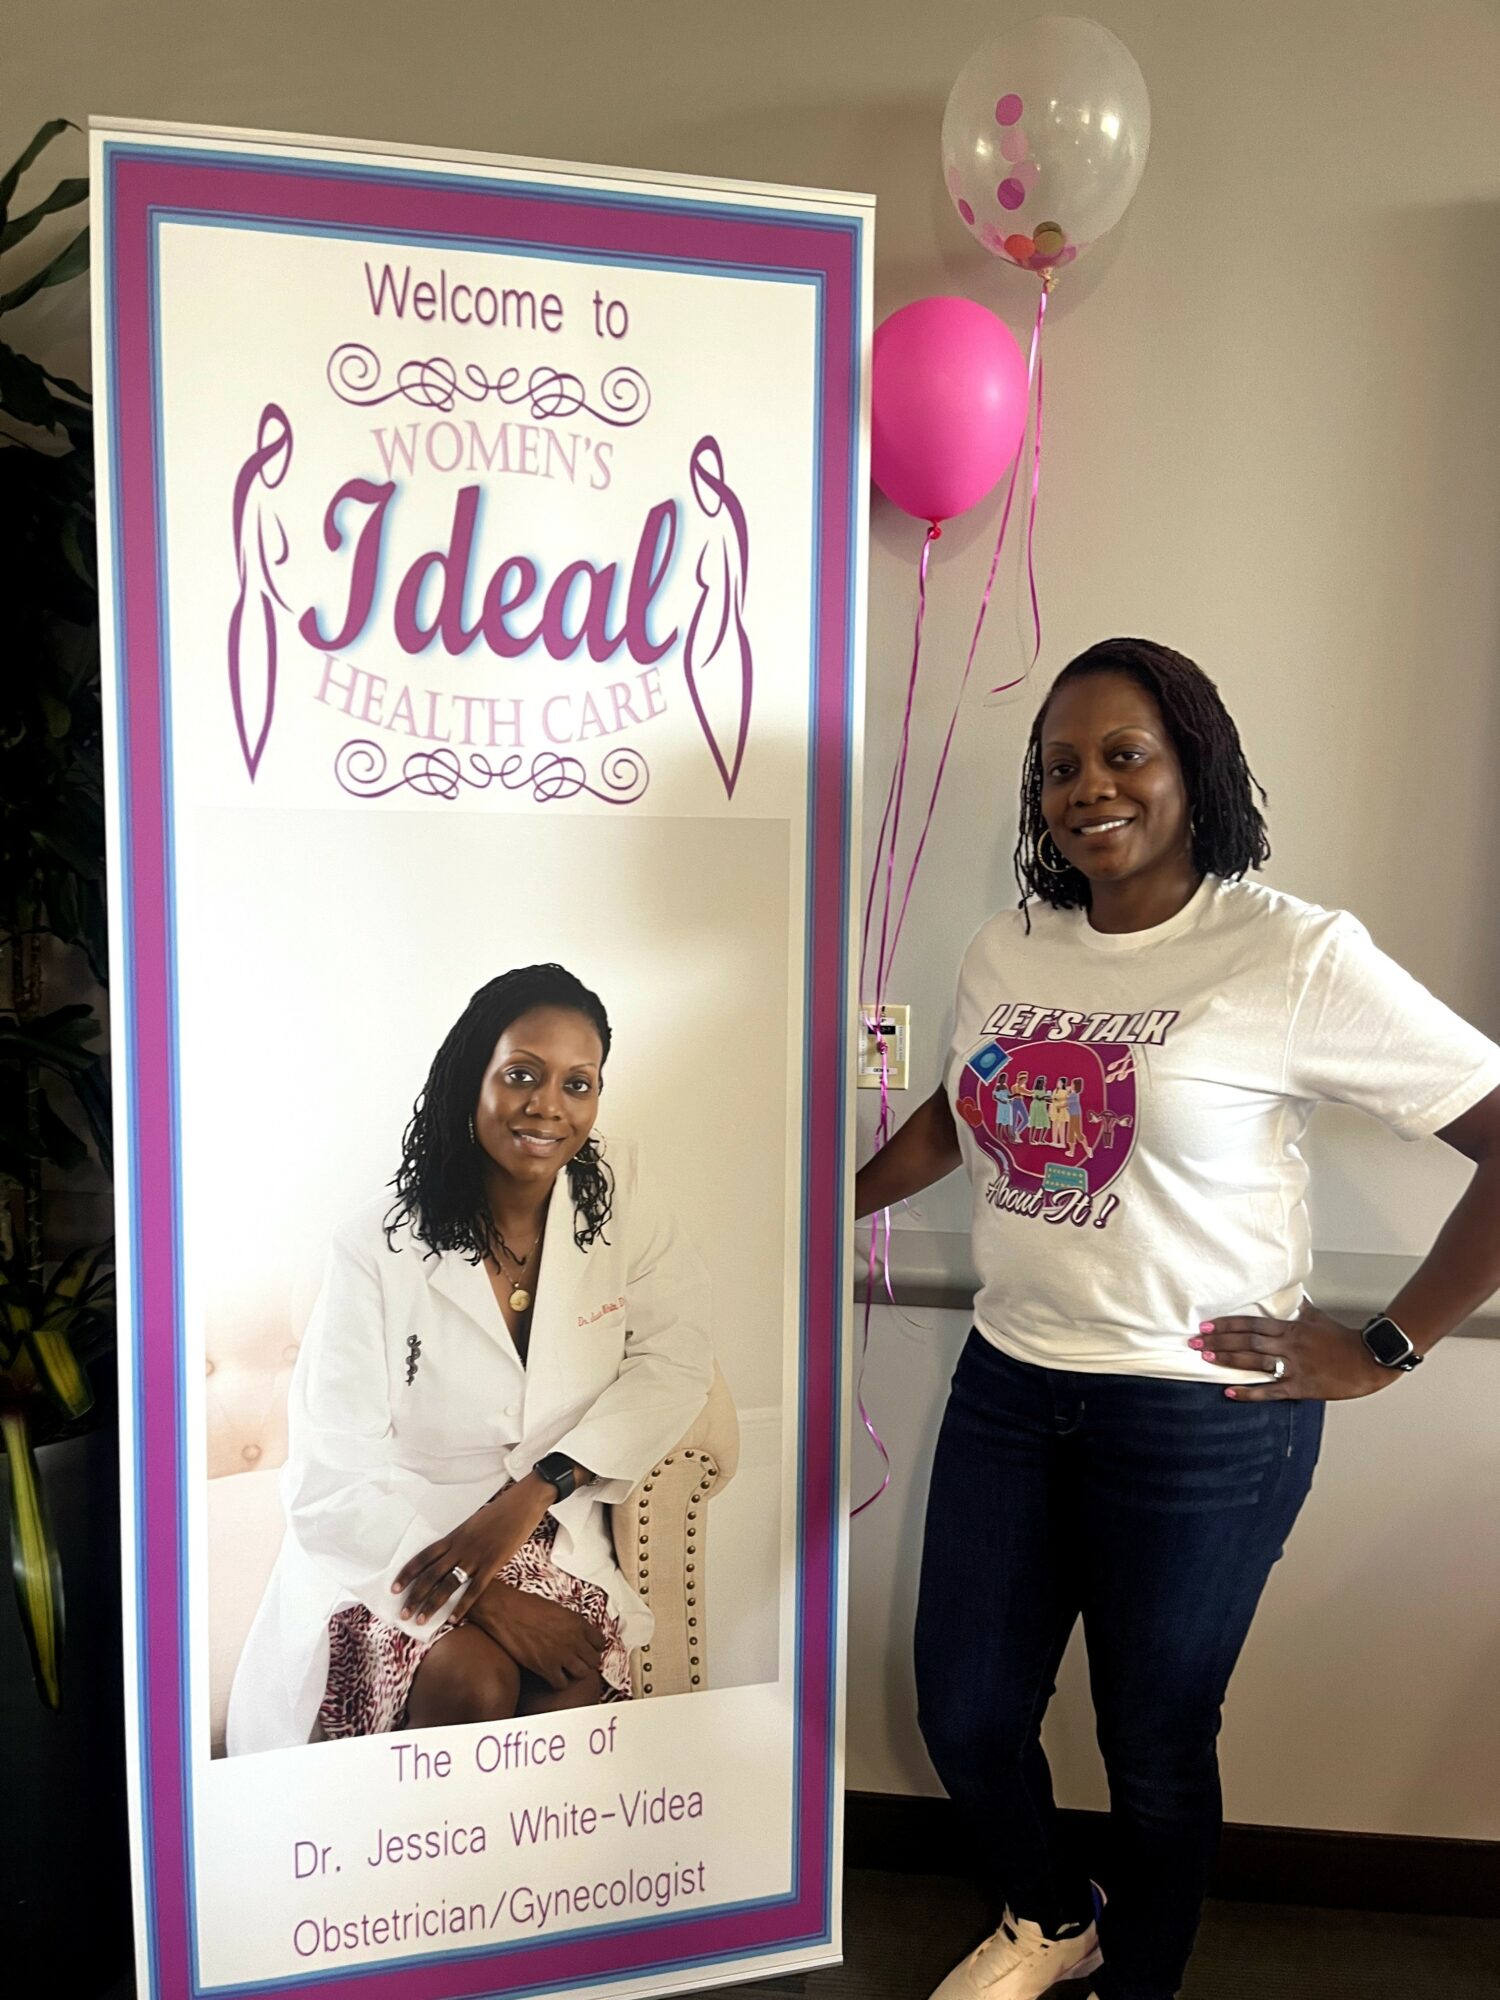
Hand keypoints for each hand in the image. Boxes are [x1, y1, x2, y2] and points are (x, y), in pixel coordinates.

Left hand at [393, 1477, 549, 1627]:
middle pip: (431, 1575)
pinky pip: (474, 1589)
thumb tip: (449, 1552)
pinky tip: (453, 1619)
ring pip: (448, 1585)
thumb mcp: (473, 1524)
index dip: (408, 1573)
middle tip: (403, 1613)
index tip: (395, 1588)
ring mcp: (476, 1556)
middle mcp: (460, 1547)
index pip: (424, 1557)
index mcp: (454, 1536)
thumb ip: (460, 1540)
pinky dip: (462, 1606)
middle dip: (415, 1596)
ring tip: (420, 1620)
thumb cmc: (499, 1512)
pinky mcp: (493, 1564)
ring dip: (432, 1604)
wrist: (521, 1504)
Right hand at [466, 1581, 605, 1688]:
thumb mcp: (557, 1609)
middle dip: (587, 1661)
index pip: (600, 1642)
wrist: (505, 1611)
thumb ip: (571, 1623)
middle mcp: (573, 1639)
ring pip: (581, 1674)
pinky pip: (561, 1683)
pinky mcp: (545, 1667)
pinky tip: (552, 1675)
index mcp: (578, 1622)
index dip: (594, 1647)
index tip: (588, 1649)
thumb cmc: (527, 1605)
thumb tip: (577, 1634)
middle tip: (577, 1661)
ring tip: (566, 1669)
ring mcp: (561, 1654)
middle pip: (593, 1660)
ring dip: (574, 1672)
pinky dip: (558, 1681)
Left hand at [1192, 1303, 1394, 1401]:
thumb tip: (1291, 1297)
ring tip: (1206, 1358)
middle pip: (1248, 1341)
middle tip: (1194, 1343)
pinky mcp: (1301, 1387)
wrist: (1368, 1360)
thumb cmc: (1343, 1339)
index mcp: (1291, 1329)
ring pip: (1255, 1362)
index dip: (1228, 1324)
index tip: (1207, 1326)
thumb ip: (1300, 1309)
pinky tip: (1230, 1392)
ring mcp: (1294, 1367)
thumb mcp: (1318, 1318)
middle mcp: (1289, 1346)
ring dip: (1228, 1360)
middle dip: (1219, 1341)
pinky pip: (1271, 1391)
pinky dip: (1249, 1392)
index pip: (1252, 1324)